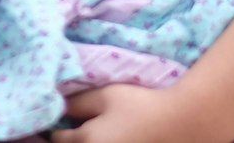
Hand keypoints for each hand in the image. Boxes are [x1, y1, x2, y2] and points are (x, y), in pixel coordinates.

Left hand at [53, 84, 211, 142]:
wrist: (178, 124)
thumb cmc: (140, 106)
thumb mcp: (106, 96)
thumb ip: (78, 102)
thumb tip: (61, 107)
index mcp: (86, 140)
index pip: (57, 139)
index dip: (56, 128)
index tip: (59, 120)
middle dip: (69, 140)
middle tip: (72, 129)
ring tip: (96, 132)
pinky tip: (111, 137)